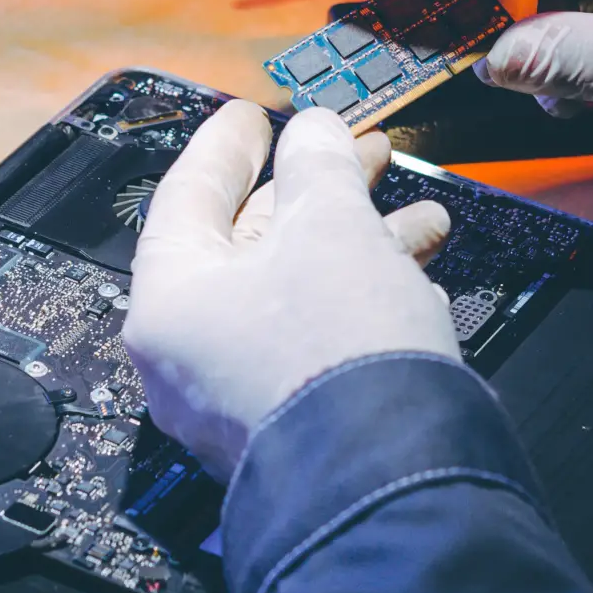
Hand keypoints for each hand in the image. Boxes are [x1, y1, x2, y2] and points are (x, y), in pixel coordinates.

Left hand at [124, 102, 456, 476]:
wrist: (389, 477)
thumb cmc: (335, 353)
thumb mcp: (331, 226)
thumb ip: (319, 166)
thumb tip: (316, 133)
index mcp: (170, 300)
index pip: (187, 199)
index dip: (228, 147)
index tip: (254, 115)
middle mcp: (190, 355)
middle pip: (249, 247)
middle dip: (317, 194)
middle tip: (358, 152)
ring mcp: (240, 397)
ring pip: (296, 295)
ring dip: (359, 245)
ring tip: (422, 218)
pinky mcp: (293, 425)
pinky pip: (318, 343)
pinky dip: (363, 303)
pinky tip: (416, 281)